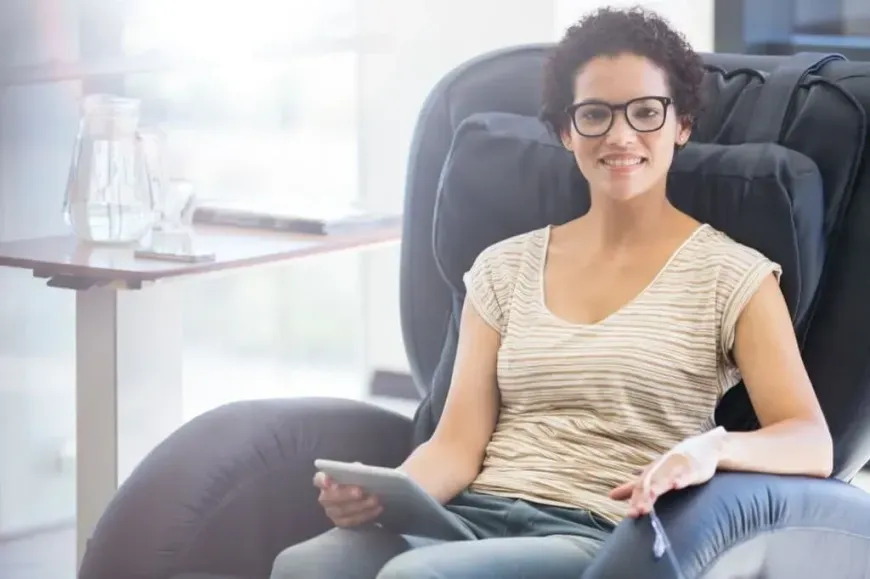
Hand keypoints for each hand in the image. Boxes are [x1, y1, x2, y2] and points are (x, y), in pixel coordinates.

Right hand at [314, 471, 382, 527]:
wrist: (363, 495)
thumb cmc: (357, 480)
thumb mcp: (356, 471)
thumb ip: (355, 469)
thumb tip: (359, 470)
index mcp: (325, 481)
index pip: (319, 480)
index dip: (322, 481)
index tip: (328, 481)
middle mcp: (325, 498)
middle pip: (330, 498)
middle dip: (346, 495)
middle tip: (360, 491)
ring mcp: (331, 512)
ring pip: (342, 511)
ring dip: (360, 506)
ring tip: (375, 500)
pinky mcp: (341, 523)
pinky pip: (352, 521)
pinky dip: (366, 514)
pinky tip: (377, 508)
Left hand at [609, 427, 725, 516]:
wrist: (702, 448)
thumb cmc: (673, 465)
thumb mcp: (652, 475)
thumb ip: (633, 487)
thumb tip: (610, 496)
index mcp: (651, 472)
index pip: (640, 487)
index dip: (635, 500)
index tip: (630, 515)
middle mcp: (661, 469)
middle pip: (650, 484)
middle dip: (644, 497)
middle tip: (637, 512)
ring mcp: (677, 468)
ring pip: (665, 479)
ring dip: (658, 488)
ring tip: (650, 497)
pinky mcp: (693, 469)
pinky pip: (686, 475)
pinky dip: (681, 479)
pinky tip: (676, 485)